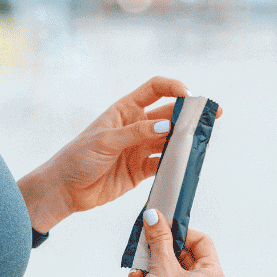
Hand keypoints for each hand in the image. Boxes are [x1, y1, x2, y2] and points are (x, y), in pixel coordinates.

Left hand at [47, 76, 223, 216]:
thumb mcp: (106, 140)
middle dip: (190, 115)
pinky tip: (186, 164)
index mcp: (125, 110)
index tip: (190, 94)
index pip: (154, 89)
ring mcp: (139, 148)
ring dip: (185, 141)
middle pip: (168, 115)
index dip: (173, 87)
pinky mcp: (140, 170)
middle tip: (212, 116)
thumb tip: (167, 126)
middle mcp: (135, 126)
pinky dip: (175, 164)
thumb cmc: (78, 157)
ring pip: (169, 141)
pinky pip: (163, 164)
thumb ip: (137, 133)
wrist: (64, 189)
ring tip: (202, 142)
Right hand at [130, 208, 226, 276]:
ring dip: (155, 263)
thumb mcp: (162, 264)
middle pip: (188, 255)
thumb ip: (159, 237)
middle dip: (164, 248)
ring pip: (176, 270)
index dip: (182, 232)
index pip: (203, 241)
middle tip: (149, 241)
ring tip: (140, 261)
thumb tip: (154, 216)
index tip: (164, 228)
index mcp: (214, 276)